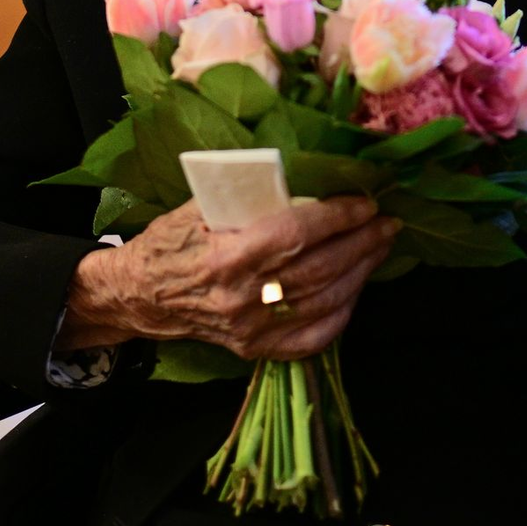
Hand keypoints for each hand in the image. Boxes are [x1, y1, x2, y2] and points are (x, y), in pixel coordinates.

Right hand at [57, 196, 397, 360]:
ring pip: (323, 300)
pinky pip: (312, 337)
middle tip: (387, 222)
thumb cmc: (167, 242)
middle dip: (361, 242)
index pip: (295, 234)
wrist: (140, 296)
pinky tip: (356, 289)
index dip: (336, 217)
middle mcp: (241, 296)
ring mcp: (251, 328)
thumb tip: (297, 176)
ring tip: (379, 247)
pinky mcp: (255, 349)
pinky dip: (342, 313)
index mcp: (225, 255)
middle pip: (318, 268)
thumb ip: (242, 197)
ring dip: (360, 272)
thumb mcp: (196, 207)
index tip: (363, 201)